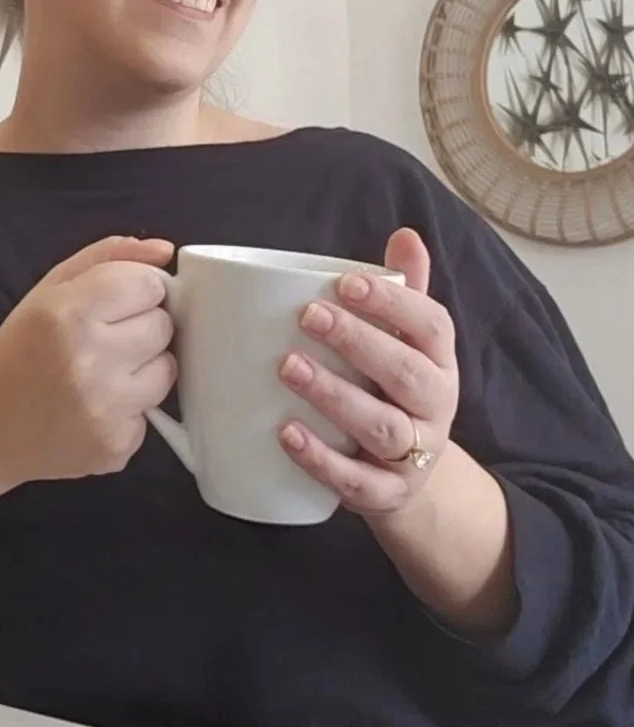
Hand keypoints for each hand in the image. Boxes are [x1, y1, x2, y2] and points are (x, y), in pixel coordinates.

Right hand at [0, 236, 176, 485]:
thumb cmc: (20, 350)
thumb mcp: (51, 288)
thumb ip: (110, 257)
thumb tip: (165, 252)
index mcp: (68, 313)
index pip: (150, 285)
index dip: (136, 291)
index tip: (115, 304)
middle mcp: (88, 362)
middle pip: (164, 326)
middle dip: (141, 328)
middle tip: (104, 341)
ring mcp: (104, 410)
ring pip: (168, 370)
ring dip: (144, 369)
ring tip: (103, 373)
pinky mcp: (116, 446)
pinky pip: (153, 414)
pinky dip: (131, 408)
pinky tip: (97, 406)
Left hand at [278, 228, 459, 517]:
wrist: (410, 480)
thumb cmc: (395, 392)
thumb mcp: (406, 344)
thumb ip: (403, 292)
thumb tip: (405, 233)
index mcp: (440, 361)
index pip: (431, 325)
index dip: (392, 302)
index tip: (345, 282)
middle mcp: (435, 405)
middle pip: (406, 373)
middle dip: (358, 342)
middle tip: (308, 315)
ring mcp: (415, 454)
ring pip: (381, 425)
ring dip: (334, 395)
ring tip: (288, 367)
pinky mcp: (387, 493)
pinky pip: (358, 481)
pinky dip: (322, 459)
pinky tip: (287, 434)